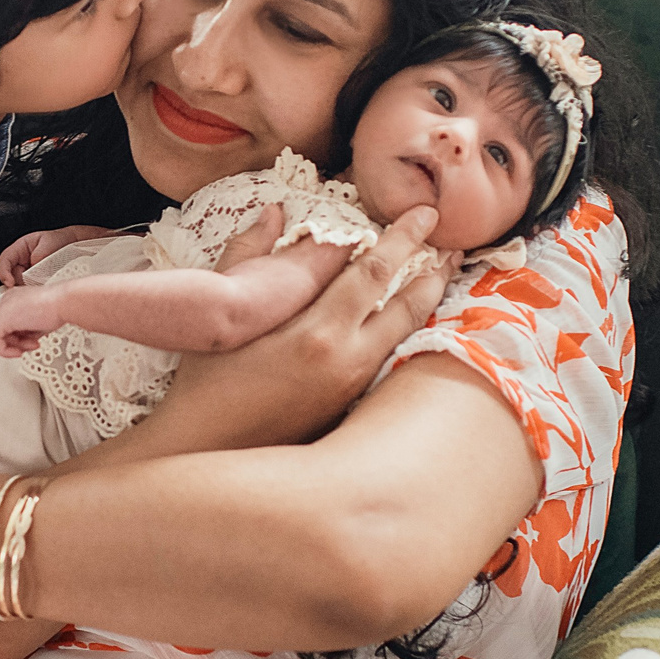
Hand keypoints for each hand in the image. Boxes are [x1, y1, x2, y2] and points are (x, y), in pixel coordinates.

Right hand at [0, 225, 116, 285]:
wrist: (76, 246)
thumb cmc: (61, 241)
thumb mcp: (48, 243)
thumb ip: (38, 255)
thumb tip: (31, 269)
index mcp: (20, 248)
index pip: (4, 261)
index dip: (3, 273)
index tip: (10, 283)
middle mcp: (20, 262)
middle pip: (10, 277)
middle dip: (17, 284)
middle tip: (30, 286)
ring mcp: (27, 273)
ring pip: (19, 285)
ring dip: (27, 289)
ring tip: (41, 286)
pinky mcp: (35, 282)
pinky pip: (30, 289)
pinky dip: (34, 291)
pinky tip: (43, 290)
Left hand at [0, 284, 63, 357]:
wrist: (64, 303)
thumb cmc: (59, 308)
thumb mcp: (41, 322)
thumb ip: (29, 330)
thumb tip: (24, 342)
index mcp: (16, 298)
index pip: (12, 323)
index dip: (22, 337)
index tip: (34, 341)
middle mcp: (7, 301)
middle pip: (5, 329)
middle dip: (19, 342)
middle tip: (32, 345)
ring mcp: (3, 308)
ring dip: (16, 346)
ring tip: (32, 345)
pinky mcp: (2, 318)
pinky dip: (5, 350)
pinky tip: (18, 352)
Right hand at [157, 204, 452, 447]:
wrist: (206, 446)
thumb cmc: (206, 379)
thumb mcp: (222, 310)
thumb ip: (247, 254)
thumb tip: (273, 212)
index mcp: (317, 332)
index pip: (373, 271)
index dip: (403, 238)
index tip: (424, 213)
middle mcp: (346, 360)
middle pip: (407, 304)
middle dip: (433, 268)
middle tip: (453, 242)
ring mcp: (352, 386)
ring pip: (406, 334)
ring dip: (428, 300)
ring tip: (443, 274)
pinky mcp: (349, 405)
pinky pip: (390, 357)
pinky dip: (407, 330)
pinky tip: (410, 316)